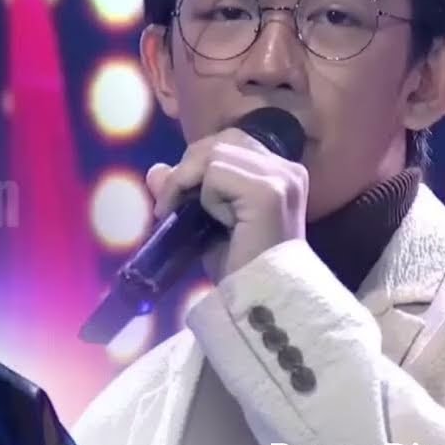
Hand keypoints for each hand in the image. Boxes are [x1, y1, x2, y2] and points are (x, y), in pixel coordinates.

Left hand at [146, 128, 307, 280]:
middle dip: (188, 168)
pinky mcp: (268, 191)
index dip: (198, 164)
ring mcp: (282, 178)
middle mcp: (288, 170)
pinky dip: (203, 194)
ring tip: (187, 215)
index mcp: (281, 174)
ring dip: (190, 181)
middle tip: (171, 206)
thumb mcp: (204, 223)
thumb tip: (156, 169)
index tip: (179, 199)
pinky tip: (213, 222)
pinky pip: (216, 172)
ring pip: (215, 153)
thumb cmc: (239, 269)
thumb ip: (184, 190)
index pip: (231, 143)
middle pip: (222, 140)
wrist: (259, 304)